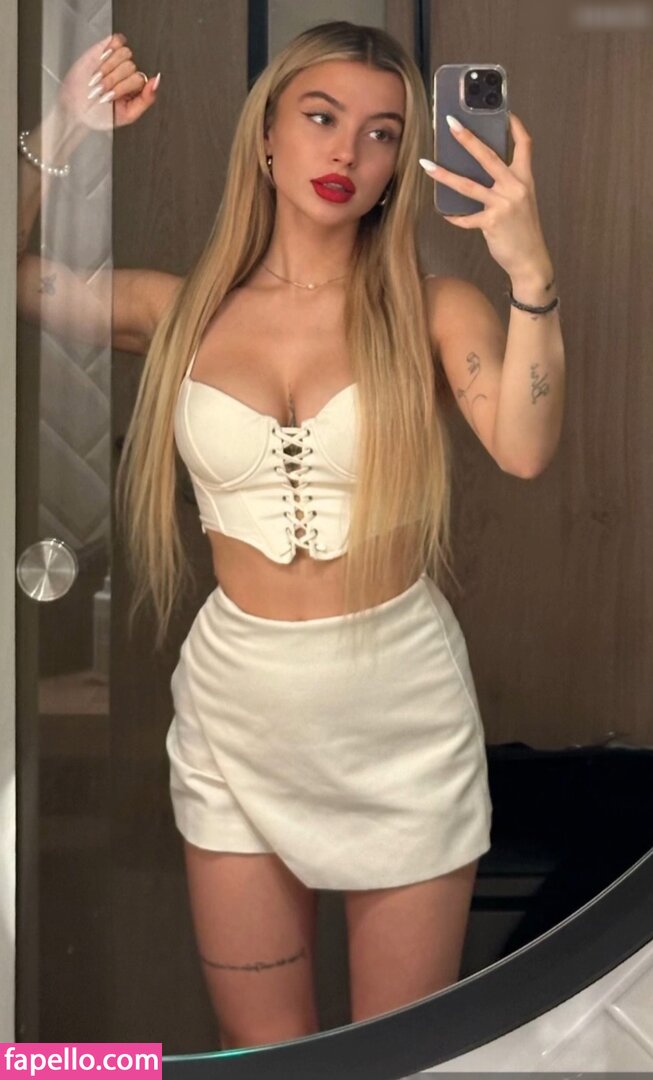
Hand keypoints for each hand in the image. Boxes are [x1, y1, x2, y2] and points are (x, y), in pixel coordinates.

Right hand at [56, 32, 158, 132]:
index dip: (123, 87)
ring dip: (108, 67)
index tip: (111, 97)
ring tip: (97, 78)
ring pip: (124, 53)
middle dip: (112, 80)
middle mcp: (128, 74)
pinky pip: (117, 40)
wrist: (76, 110)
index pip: (139, 79)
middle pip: (129, 66)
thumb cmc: (99, 115)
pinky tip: (101, 60)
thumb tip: (156, 81)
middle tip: (101, 90)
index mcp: (136, 89)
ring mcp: (118, 60)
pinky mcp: (105, 49)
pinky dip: (110, 48)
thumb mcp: (127, 115)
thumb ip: (146, 100)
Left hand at [420, 113, 551, 280]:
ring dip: (444, 175)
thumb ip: (504, 185)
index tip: (504, 111)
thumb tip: (476, 173)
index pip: (524, 144)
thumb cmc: (522, 230)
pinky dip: (455, 217)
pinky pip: (466, 218)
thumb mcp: (520, 202)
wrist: (530, 259)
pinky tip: (445, 214)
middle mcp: (515, 187)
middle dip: (468, 138)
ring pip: (468, 185)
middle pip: (488, 156)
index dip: (515, 126)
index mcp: (525, 179)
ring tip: (426, 165)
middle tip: (450, 123)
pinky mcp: (492, 222)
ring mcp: (503, 204)